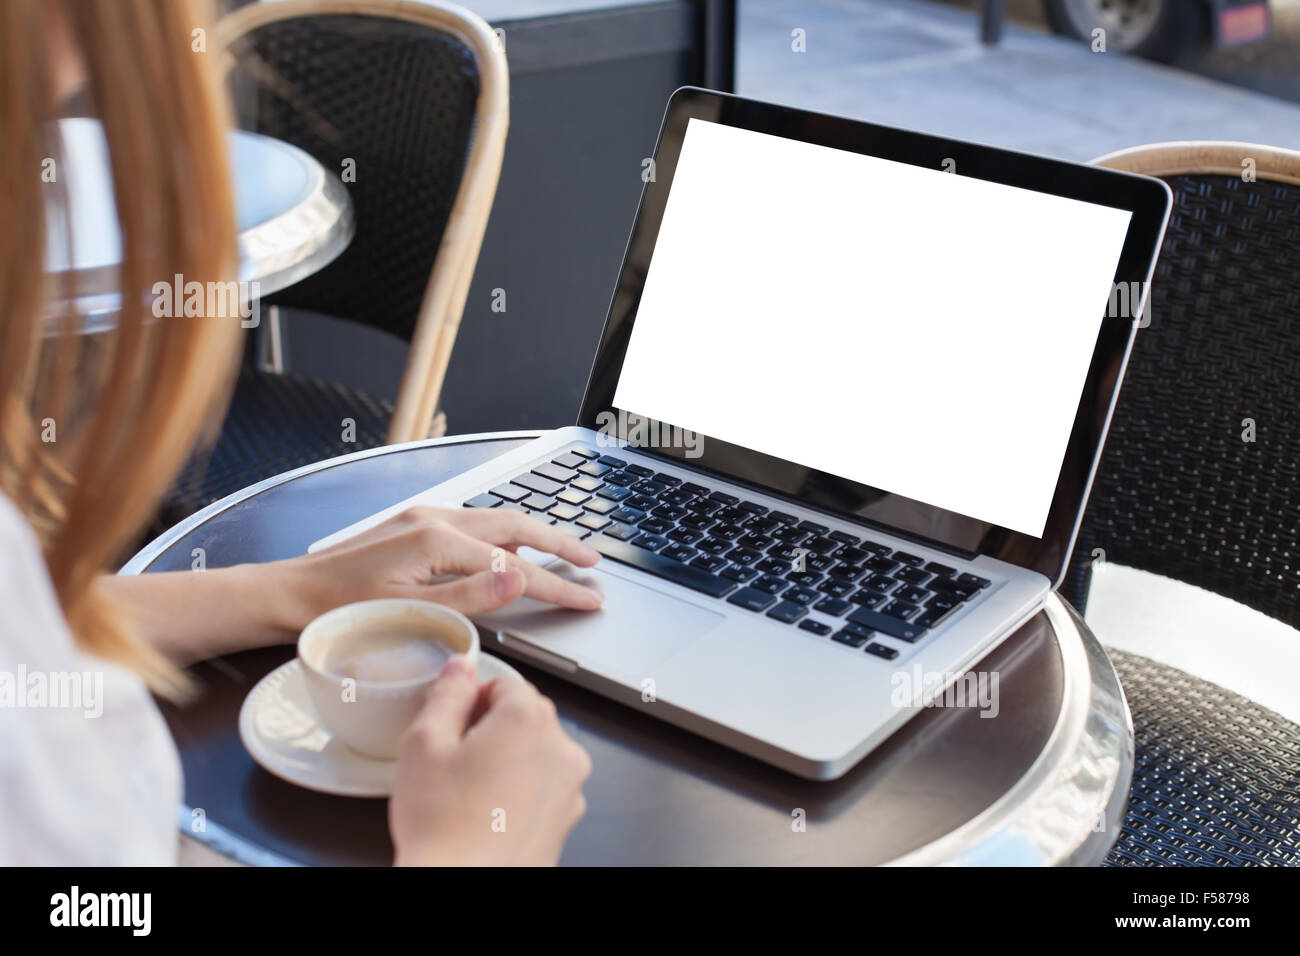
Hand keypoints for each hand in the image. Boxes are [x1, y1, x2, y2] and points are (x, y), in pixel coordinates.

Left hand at [281, 506, 603, 630]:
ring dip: (533, 536)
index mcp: (437, 539)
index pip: (515, 566)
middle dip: (559, 542)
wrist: (288, 594)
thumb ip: (471, 596)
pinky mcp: (413, 526)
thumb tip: (520, 575)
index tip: (589, 598)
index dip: (557, 585)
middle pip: (515, 526)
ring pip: (495, 521)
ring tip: (563, 554)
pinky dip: (502, 538)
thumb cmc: (339, 610)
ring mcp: (422, 518)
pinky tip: (508, 552)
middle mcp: (434, 519)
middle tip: (592, 562)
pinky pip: (472, 526)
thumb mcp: (410, 612)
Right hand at [390, 656, 590, 865]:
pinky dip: (519, 793)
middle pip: (524, 716)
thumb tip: (461, 668)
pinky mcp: (566, 821)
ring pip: (534, 754)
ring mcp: (569, 788)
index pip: (504, 683)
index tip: (450, 726)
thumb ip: (447, 694)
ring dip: (506, 761)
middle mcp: (561, 748)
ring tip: (467, 793)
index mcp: (529, 719)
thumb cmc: (442, 827)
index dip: (471, 701)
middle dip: (489, 729)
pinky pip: (542, 789)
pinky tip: (485, 815)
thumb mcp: (424, 743)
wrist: (462, 887)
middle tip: (452, 761)